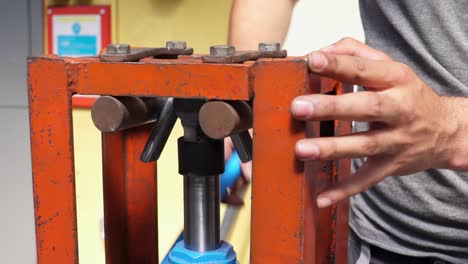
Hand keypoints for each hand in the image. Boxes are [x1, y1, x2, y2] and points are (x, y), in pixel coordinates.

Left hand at [291, 38, 459, 207]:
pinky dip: (345, 190)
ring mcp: (396, 140)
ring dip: (332, 148)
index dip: (339, 65)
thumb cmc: (409, 96)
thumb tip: (322, 50)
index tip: (312, 61)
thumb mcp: (391, 68)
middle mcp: (399, 109)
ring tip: (302, 149)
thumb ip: (357, 54)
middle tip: (298, 107)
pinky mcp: (391, 165)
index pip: (365, 70)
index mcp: (397, 80)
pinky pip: (367, 180)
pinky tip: (321, 197)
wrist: (447, 131)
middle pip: (365, 107)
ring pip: (364, 145)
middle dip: (331, 107)